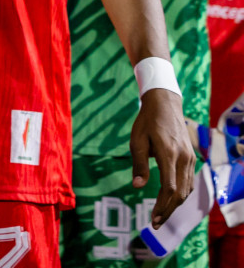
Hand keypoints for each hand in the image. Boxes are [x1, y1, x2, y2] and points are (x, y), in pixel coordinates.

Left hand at [131, 89, 194, 225]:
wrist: (165, 104)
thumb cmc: (146, 122)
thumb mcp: (136, 141)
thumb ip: (139, 164)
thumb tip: (137, 187)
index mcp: (169, 154)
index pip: (169, 188)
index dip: (161, 206)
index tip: (152, 219)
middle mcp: (184, 159)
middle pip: (179, 194)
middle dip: (167, 211)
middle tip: (155, 224)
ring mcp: (190, 159)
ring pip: (186, 189)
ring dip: (174, 205)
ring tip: (160, 216)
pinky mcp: (191, 158)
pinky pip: (188, 181)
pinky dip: (180, 194)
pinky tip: (170, 201)